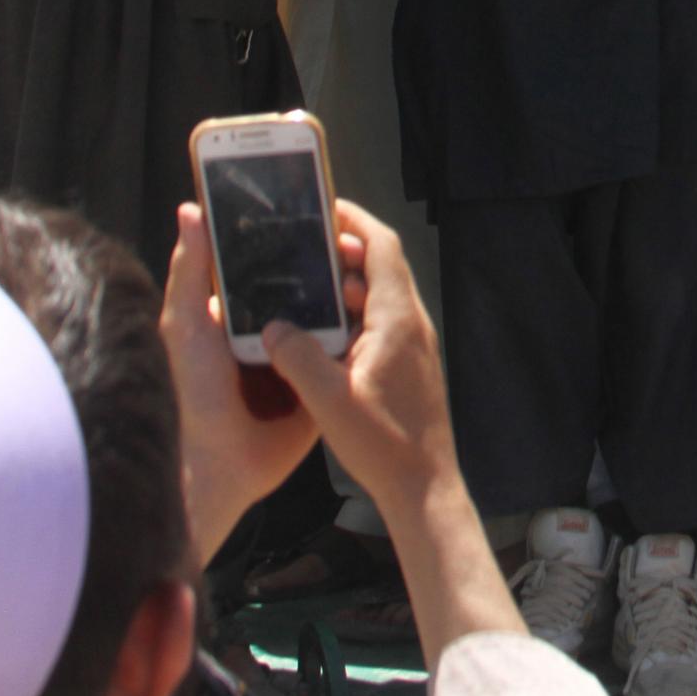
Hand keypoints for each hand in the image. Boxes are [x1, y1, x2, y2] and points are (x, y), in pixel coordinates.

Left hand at [162, 202, 358, 559]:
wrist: (216, 465)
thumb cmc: (189, 394)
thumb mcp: (185, 322)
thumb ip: (190, 269)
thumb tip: (191, 210)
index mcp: (234, 314)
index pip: (266, 267)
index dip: (285, 242)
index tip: (307, 213)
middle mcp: (267, 332)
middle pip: (302, 288)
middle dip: (324, 266)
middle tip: (345, 240)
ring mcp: (296, 358)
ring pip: (327, 316)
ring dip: (344, 298)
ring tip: (361, 270)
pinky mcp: (319, 384)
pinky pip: (341, 355)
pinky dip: (354, 338)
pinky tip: (369, 313)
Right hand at [265, 200, 457, 494]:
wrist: (423, 486)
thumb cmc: (384, 445)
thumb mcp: (329, 400)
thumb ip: (297, 357)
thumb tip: (273, 328)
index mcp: (397, 318)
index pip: (382, 247)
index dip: (355, 222)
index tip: (326, 209)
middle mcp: (411, 323)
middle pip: (379, 267)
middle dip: (342, 254)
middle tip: (301, 252)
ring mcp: (411, 344)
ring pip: (377, 297)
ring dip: (344, 289)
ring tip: (302, 292)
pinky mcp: (406, 365)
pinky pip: (378, 324)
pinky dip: (351, 318)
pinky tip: (319, 337)